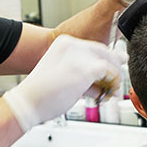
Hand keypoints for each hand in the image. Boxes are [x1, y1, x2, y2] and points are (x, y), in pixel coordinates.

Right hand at [3, 35, 126, 131]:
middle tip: (117, 82)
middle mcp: (72, 45)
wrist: (28, 102)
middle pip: (104, 51)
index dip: (106, 59)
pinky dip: (114, 83)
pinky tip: (109, 94)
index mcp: (64, 44)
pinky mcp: (86, 68)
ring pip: (109, 61)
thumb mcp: (65, 78)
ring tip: (111, 92)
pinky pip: (110, 72)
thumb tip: (107, 78)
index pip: (92, 48)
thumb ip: (86, 76)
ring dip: (115, 78)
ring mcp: (79, 55)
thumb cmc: (41, 94)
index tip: (116, 66)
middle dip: (115, 67)